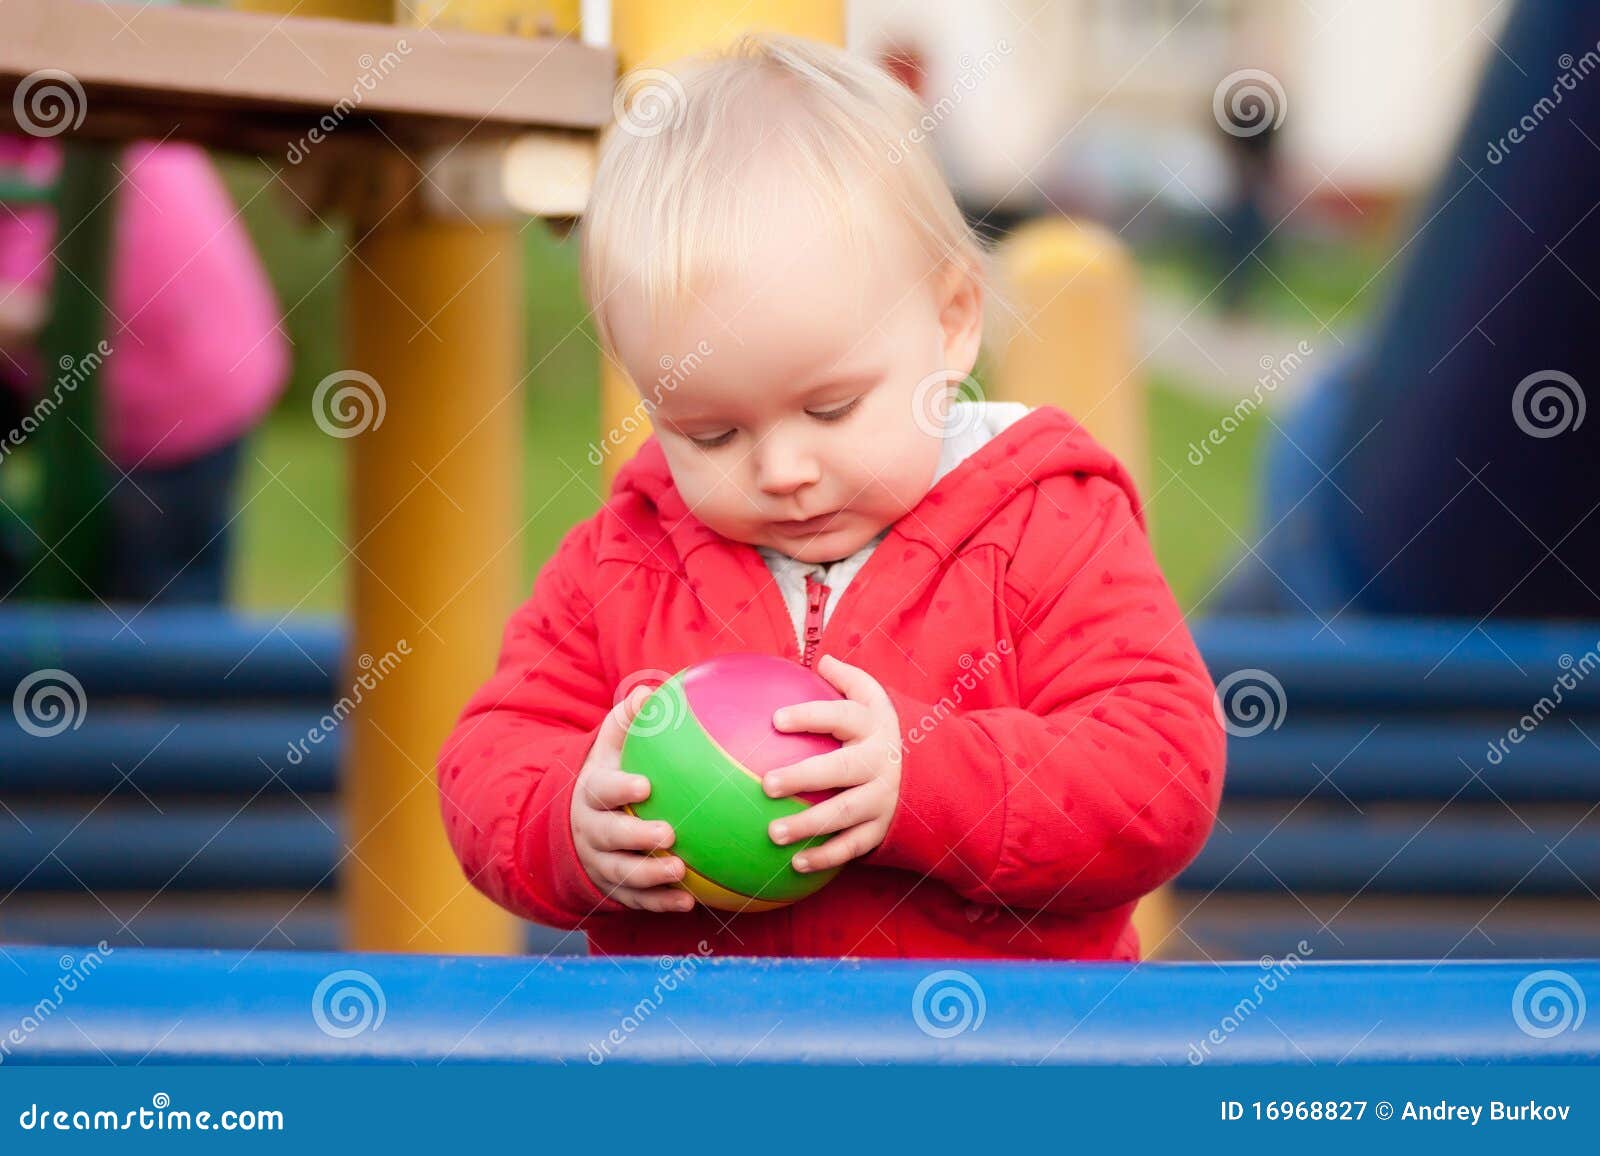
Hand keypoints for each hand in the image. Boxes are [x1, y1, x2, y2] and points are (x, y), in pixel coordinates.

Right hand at [570, 685, 694, 912]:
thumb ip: (627, 721)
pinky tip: (690, 902)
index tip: (646, 785)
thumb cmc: (612, 776)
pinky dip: (661, 902)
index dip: (620, 789)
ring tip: (680, 871)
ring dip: (650, 875)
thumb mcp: (611, 747)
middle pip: (609, 836)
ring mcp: (602, 862)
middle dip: (635, 837)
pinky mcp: (616, 888)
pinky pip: (637, 900)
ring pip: (622, 873)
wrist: (583, 825)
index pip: (602, 790)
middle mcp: (592, 830)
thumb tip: (647, 691)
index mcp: (592, 793)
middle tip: (667, 833)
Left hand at [763, 654, 902, 873]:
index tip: (776, 720)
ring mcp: (883, 797)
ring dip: (809, 825)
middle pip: (842, 769)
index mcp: (873, 726)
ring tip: (773, 832)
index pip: (840, 716)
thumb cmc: (883, 729)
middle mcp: (880, 761)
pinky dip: (826, 857)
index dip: (810, 716)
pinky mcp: (882, 826)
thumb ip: (848, 680)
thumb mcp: (875, 699)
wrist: (936, 770)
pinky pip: (853, 845)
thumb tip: (820, 659)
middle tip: (766, 783)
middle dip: (804, 776)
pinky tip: (796, 864)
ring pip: (846, 812)